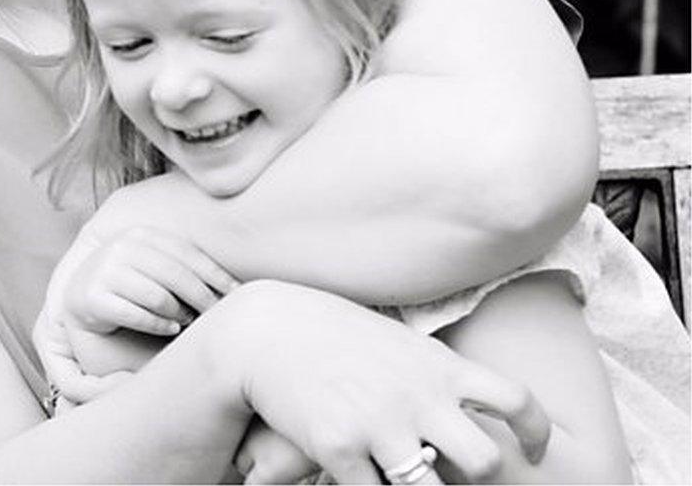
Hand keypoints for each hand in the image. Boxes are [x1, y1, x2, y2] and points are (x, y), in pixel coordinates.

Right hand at [38, 217, 233, 405]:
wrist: (83, 295)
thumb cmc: (133, 282)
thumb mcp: (157, 266)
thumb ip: (186, 269)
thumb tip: (236, 288)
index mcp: (140, 234)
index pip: (187, 254)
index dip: (215, 275)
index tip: (236, 294)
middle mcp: (120, 248)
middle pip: (176, 275)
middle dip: (203, 298)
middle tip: (216, 314)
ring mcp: (103, 271)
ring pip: (158, 296)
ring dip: (180, 312)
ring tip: (189, 320)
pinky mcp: (92, 298)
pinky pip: (136, 315)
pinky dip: (158, 324)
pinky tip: (171, 328)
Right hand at [213, 281, 546, 484]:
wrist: (264, 330)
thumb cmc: (334, 335)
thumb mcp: (397, 342)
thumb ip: (436, 372)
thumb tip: (473, 400)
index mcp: (438, 366)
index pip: (515, 400)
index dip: (536, 433)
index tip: (534, 451)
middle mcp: (415, 397)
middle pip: (485, 461)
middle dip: (482, 480)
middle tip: (463, 477)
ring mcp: (376, 425)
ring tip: (409, 479)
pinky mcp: (336, 448)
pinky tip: (366, 481)